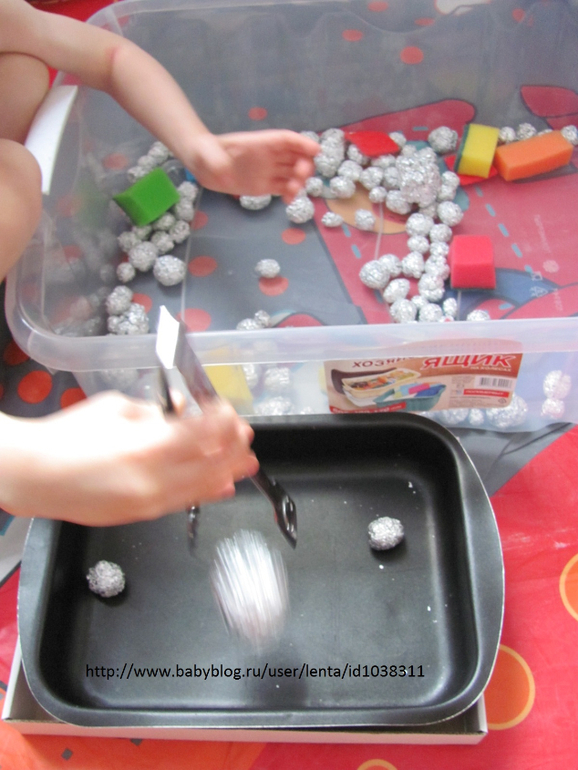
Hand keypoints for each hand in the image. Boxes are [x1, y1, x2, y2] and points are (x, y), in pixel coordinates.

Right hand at [0, 392, 258, 525]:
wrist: (33, 476)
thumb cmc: (68, 436)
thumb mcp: (117, 408)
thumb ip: (156, 412)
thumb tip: (184, 412)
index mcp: (148, 445)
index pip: (204, 432)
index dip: (224, 421)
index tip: (230, 412)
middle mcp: (155, 478)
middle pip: (212, 463)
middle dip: (234, 448)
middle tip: (246, 436)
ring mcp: (150, 501)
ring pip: (203, 487)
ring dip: (229, 472)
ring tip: (247, 463)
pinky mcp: (142, 515)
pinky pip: (184, 503)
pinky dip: (207, 493)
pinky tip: (222, 487)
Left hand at [189, 129, 318, 202]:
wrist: (204, 165)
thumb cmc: (206, 153)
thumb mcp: (207, 154)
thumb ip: (217, 161)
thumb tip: (224, 172)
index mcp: (260, 143)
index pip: (286, 140)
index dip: (302, 143)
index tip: (316, 150)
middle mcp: (269, 156)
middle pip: (295, 156)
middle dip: (304, 164)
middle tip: (302, 175)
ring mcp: (269, 171)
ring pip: (292, 173)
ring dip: (299, 181)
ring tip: (293, 191)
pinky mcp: (265, 185)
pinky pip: (284, 188)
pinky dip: (290, 193)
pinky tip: (288, 201)